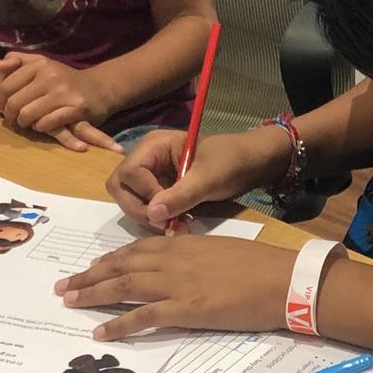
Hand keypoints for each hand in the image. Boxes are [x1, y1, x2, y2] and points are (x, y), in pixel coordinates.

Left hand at [0, 52, 118, 152]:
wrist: (99, 88)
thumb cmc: (64, 79)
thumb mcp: (42, 63)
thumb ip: (18, 61)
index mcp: (40, 64)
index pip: (6, 86)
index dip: (0, 100)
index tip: (4, 107)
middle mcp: (51, 76)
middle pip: (15, 103)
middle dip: (11, 115)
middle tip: (14, 119)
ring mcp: (64, 93)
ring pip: (28, 114)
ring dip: (25, 123)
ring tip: (28, 123)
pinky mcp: (76, 109)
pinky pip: (47, 123)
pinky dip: (41, 127)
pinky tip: (43, 125)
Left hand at [56, 235, 293, 336]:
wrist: (284, 281)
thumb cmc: (263, 267)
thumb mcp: (223, 252)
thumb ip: (196, 257)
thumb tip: (183, 265)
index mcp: (184, 245)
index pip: (137, 249)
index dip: (110, 259)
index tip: (91, 267)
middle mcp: (174, 260)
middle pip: (122, 265)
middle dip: (90, 275)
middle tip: (65, 285)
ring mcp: (178, 284)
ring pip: (124, 286)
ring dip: (93, 294)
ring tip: (70, 302)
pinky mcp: (186, 309)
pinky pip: (143, 316)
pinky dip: (119, 323)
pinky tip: (101, 332)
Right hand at [109, 125, 290, 228]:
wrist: (251, 164)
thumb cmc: (231, 161)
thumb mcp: (208, 178)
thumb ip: (180, 195)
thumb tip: (152, 214)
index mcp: (154, 145)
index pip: (129, 173)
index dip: (145, 194)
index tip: (168, 208)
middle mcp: (146, 158)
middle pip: (120, 187)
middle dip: (139, 209)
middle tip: (164, 224)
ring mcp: (151, 175)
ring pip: (131, 201)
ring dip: (150, 218)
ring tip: (178, 226)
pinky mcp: (160, 190)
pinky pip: (147, 208)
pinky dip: (159, 220)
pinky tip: (180, 226)